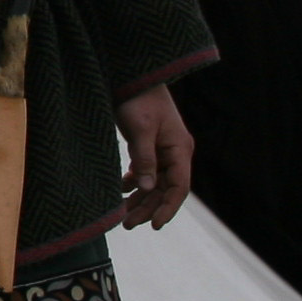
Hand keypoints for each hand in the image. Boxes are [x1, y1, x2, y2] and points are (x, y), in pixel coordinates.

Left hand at [115, 85, 194, 226]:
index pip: (179, 187)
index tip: (154, 226)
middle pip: (165, 189)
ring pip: (154, 184)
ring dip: (141, 199)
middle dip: (148, 208)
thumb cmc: (138, 98)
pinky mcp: (149, 146)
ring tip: (123, 216)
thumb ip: (144, 159)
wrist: (133, 75)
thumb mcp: (140, 129)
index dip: (168, 208)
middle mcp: (175, 152)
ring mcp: (163, 150)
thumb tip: (145, 189)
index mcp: (180, 149)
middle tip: (128, 225)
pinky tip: (121, 190)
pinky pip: (146, 172)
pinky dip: (134, 183)